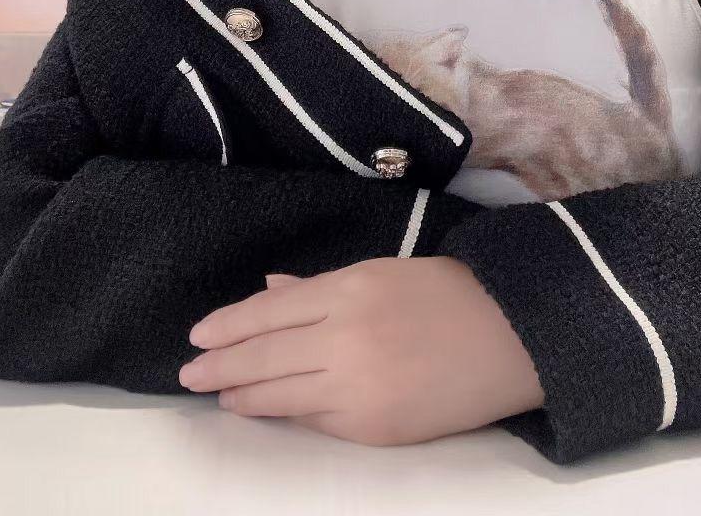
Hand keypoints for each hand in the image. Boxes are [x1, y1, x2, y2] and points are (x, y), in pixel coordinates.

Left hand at [179, 255, 544, 446]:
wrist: (511, 336)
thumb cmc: (447, 294)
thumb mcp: (382, 273)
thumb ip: (321, 288)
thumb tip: (269, 290)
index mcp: (352, 288)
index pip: (271, 310)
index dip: (230, 325)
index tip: (198, 334)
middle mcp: (348, 337)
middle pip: (266, 354)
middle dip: (222, 364)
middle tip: (188, 372)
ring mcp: (359, 387)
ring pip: (282, 394)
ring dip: (243, 394)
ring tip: (218, 393)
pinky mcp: (374, 427)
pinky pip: (317, 421)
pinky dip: (285, 413)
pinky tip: (264, 409)